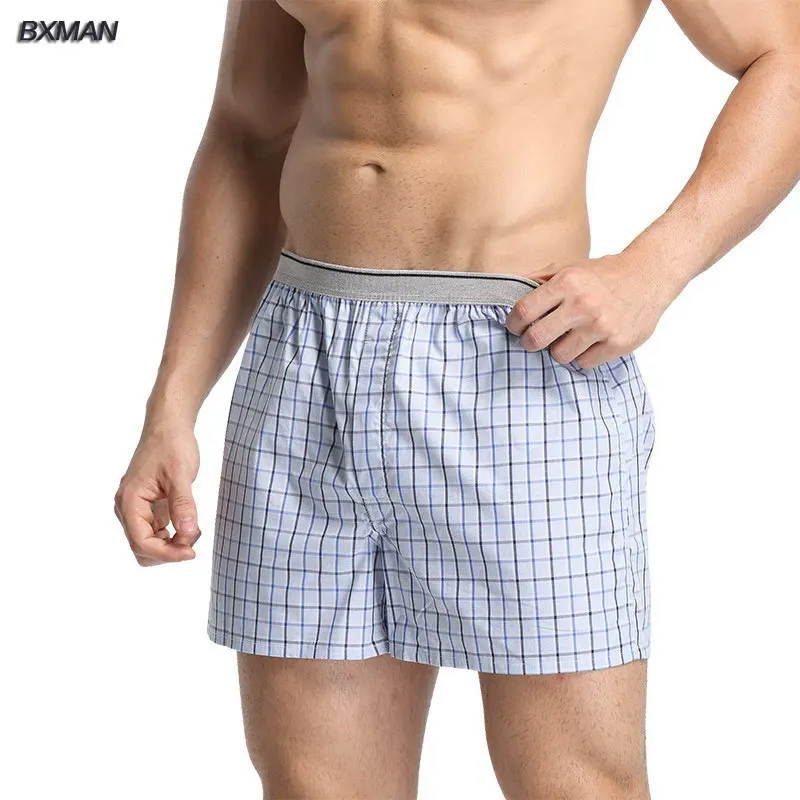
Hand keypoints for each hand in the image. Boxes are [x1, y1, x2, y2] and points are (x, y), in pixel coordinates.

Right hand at [114, 424, 201, 566]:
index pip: (141, 542)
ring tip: (193, 527)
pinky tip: (188, 523)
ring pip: (148, 544)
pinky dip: (172, 536)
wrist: (168, 427)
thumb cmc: (171, 445)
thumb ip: (183, 504)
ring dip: (171, 545)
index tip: (191, 552)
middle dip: (168, 551)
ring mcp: (136, 509)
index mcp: (129, 501)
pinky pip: (156, 533)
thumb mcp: (181, 474)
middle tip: (194, 536)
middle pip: (142, 549)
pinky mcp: (147, 508)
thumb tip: (188, 533)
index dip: (166, 554)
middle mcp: (127, 509)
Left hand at [505, 253, 679, 367]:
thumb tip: (505, 289)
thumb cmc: (603, 274)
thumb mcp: (569, 266)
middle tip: (533, 340)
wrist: (649, 276)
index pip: (524, 312)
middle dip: (530, 342)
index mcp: (567, 283)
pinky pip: (584, 363)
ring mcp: (601, 326)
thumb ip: (538, 278)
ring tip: (568, 338)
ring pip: (560, 355)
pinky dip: (583, 356)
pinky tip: (589, 342)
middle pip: (536, 339)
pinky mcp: (617, 344)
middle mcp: (583, 304)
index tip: (515, 327)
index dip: (513, 324)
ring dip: (559, 350)